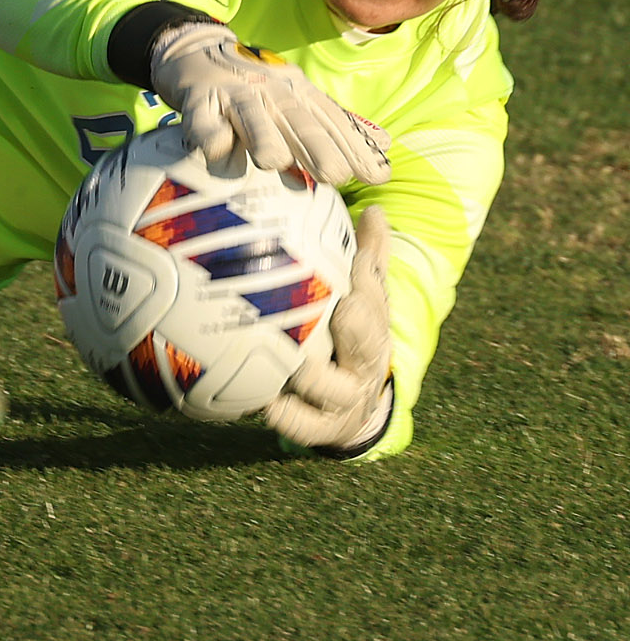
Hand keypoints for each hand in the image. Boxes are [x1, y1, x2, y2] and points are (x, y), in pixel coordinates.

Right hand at [148, 22, 390, 185]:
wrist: (195, 52)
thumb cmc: (254, 88)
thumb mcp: (297, 98)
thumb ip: (336, 124)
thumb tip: (387, 146)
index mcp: (297, 91)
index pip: (331, 121)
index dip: (355, 148)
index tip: (378, 175)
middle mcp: (270, 90)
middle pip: (297, 119)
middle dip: (318, 147)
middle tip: (334, 176)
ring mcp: (233, 94)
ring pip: (252, 117)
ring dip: (263, 139)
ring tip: (274, 163)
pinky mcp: (197, 100)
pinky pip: (204, 122)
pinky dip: (212, 138)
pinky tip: (219, 153)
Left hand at [266, 205, 394, 452]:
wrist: (356, 406)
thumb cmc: (352, 336)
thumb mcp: (367, 298)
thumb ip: (369, 257)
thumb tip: (374, 209)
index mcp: (375, 329)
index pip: (376, 305)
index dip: (367, 289)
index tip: (356, 274)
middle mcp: (365, 366)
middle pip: (366, 347)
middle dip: (355, 330)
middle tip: (339, 311)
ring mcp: (344, 401)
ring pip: (333, 390)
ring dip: (310, 373)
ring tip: (282, 353)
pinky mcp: (322, 430)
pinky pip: (303, 426)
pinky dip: (287, 416)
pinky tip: (264, 403)